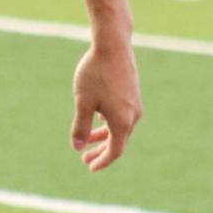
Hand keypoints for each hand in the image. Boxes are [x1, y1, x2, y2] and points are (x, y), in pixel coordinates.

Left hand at [70, 39, 141, 170]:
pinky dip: (109, 122)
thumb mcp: (82, 102)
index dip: (102, 161)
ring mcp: (135, 104)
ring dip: (104, 136)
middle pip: (118, 141)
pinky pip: (122, 115)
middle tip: (84, 159)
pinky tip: (98, 119)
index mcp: (122, 122)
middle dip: (101, 151)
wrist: (113, 45)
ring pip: (120, 127)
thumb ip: (80, 127)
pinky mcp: (133, 93)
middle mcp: (133, 115)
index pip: (115, 151)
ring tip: (87, 141)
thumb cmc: (95, 73)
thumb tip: (77, 147)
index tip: (89, 167)